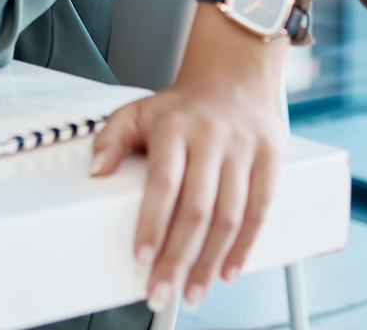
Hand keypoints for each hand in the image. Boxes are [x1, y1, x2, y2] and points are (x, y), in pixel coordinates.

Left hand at [89, 3, 290, 309]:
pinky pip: (261, 208)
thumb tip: (95, 170)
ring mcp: (243, 148)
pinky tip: (230, 269)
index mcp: (175, 127)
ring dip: (212, 260)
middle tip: (163, 289)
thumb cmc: (182, 106)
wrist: (233, 76)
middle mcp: (212, 136)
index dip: (153, 223)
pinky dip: (246, 245)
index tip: (142, 257)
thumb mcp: (137, 112)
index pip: (164, 182)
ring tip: (195, 291)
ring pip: (231, 215)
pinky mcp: (270, 156)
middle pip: (198, 208)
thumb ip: (111, 140)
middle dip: (180, 256)